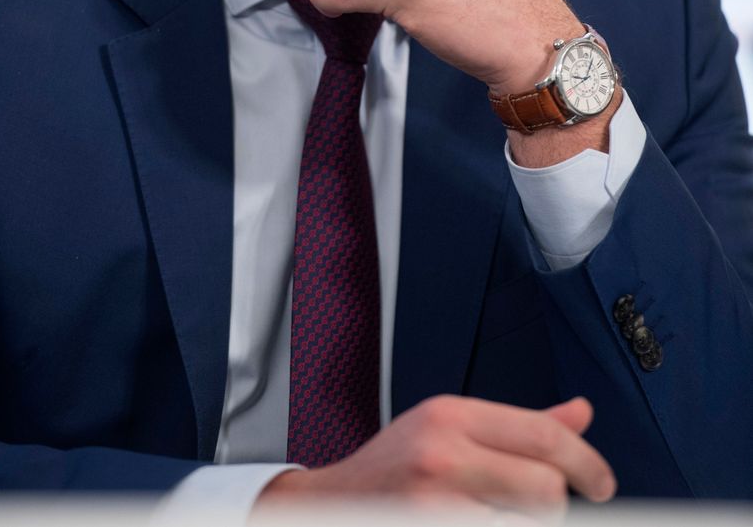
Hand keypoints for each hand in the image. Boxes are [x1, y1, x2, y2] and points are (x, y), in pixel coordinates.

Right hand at [253, 395, 615, 513]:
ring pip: (527, 523)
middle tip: (539, 509)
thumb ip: (519, 426)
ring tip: (491, 514)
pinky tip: (478, 520)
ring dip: (522, 525)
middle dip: (553, 507)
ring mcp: (436, 505)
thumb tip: (580, 414)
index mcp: (451, 415)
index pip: (543, 433)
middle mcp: (443, 454)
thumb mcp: (450, 430)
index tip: (602, 484)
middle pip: (545, 488)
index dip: (587, 462)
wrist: (326, 508)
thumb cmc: (391, 472)